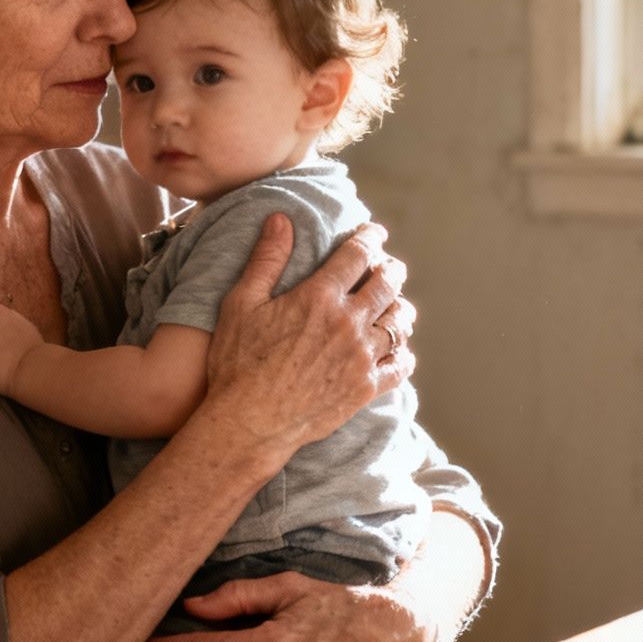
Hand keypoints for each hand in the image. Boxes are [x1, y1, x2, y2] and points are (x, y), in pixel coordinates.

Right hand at [200, 216, 413, 457]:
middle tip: (392, 267)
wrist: (249, 423)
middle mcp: (347, 323)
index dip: (370, 238)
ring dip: (401, 308)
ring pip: (398, 323)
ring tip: (398, 305)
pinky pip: (400, 365)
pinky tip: (399, 349)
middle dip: (392, 269)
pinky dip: (404, 353)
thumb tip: (280, 218)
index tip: (376, 233)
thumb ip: (266, 259)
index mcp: (319, 297)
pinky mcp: (365, 388)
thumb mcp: (242, 303)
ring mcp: (360, 357)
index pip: (357, 255)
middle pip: (386, 285)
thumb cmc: (238, 362)